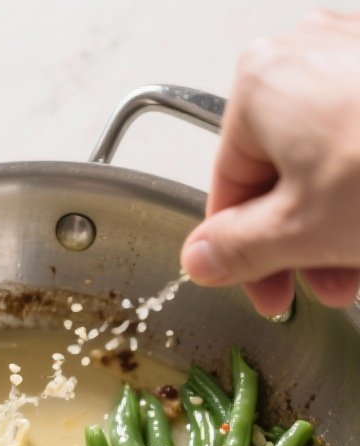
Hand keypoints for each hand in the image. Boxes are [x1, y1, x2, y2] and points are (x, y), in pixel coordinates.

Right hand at [181, 10, 359, 314]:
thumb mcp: (301, 233)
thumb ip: (239, 252)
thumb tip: (202, 259)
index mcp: (260, 84)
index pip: (227, 187)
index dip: (241, 256)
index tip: (264, 293)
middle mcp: (306, 52)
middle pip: (281, 172)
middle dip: (300, 242)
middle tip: (322, 286)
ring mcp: (359, 54)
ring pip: (327, 158)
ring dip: (336, 224)